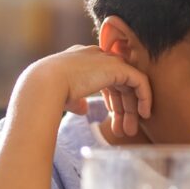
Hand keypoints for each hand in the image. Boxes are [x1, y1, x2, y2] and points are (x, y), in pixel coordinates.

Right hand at [27, 45, 151, 136]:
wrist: (45, 84)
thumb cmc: (48, 92)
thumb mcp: (65, 96)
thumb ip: (76, 99)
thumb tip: (83, 108)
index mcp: (83, 60)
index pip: (105, 78)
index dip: (112, 100)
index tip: (111, 118)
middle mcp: (97, 56)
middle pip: (119, 83)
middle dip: (123, 109)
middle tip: (125, 130)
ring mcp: (108, 59)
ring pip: (130, 84)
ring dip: (132, 109)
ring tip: (130, 131)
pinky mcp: (118, 66)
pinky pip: (140, 81)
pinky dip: (144, 97)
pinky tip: (144, 114)